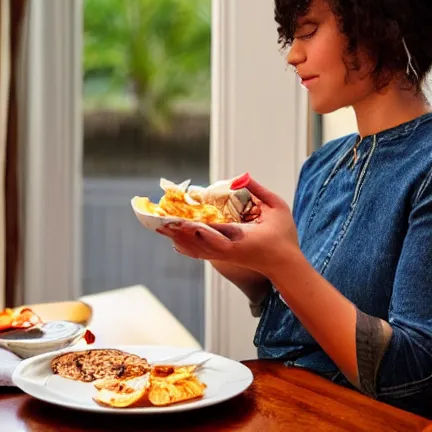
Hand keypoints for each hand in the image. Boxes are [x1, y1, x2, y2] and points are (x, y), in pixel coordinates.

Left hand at [157, 176, 298, 276]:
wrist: (286, 265)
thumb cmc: (285, 236)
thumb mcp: (277, 207)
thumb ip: (259, 191)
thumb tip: (240, 176)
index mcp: (239, 237)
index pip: (209, 230)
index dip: (190, 226)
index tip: (175, 219)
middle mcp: (227, 249)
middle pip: (194, 241)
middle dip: (176, 231)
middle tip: (157, 222)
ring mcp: (225, 256)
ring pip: (195, 249)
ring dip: (177, 238)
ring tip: (160, 229)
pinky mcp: (225, 259)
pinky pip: (201, 254)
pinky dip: (187, 248)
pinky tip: (176, 244)